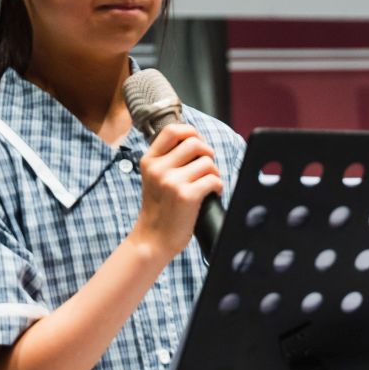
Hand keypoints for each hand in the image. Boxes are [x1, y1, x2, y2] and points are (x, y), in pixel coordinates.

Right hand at [133, 124, 222, 260]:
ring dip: (214, 172)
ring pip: (208, 162)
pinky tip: (212, 194)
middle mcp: (158, 168)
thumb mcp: (154, 178)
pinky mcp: (186, 196)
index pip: (173, 130)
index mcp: (149, 161)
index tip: (198, 145)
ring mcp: (171, 182)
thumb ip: (168, 160)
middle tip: (206, 168)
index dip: (191, 132)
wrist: (152, 239)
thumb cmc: (159, 209)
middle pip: (195, 143)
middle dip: (207, 154)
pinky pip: (214, 180)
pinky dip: (219, 186)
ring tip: (208, 184)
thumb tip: (196, 140)